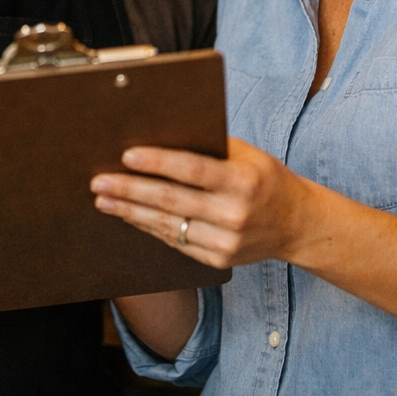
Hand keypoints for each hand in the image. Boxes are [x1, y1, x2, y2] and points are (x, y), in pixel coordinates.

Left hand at [91, 137, 314, 269]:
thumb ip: (210, 148)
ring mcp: (226, 242)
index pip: (192, 170)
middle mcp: (234, 213)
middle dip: (130, 190)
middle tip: (100, 182)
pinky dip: (149, 227)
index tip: (127, 156)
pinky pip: (175, 241)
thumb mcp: (248, 156)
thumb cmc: (266, 179)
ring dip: (131, 212)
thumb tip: (161, 136)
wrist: (297, 225)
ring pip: (168, 225)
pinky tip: (129, 215)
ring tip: (104, 200)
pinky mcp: (217, 259)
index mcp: (243, 181)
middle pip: (172, 200)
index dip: (158, 163)